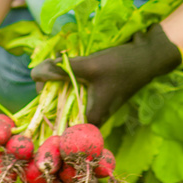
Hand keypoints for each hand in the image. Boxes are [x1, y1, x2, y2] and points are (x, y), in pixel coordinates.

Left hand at [31, 23, 182, 125]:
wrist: (148, 56)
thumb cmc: (122, 65)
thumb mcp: (89, 65)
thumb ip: (61, 69)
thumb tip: (34, 72)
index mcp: (92, 118)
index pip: (61, 126)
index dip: (45, 110)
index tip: (39, 88)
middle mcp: (94, 116)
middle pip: (62, 111)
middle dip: (50, 92)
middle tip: (44, 73)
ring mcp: (96, 104)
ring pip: (68, 99)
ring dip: (59, 84)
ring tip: (52, 67)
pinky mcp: (98, 94)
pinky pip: (77, 91)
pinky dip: (69, 80)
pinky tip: (65, 65)